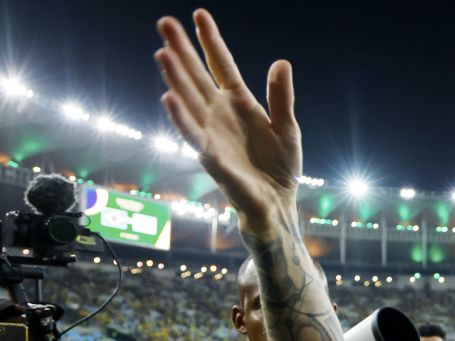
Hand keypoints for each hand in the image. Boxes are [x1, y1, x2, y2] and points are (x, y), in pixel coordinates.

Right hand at [154, 9, 300, 235]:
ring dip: (175, 79)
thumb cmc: (280, 166)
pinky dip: (181, 118)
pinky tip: (168, 98)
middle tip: (164, 22)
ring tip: (162, 53)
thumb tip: (281, 62)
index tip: (199, 14)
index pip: (222, 65)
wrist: (277, 203)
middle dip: (181, 50)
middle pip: (196, 76)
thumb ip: (281, 97)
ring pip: (189, 101)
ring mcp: (212, 134)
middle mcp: (219, 114)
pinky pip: (193, 135)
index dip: (211, 41)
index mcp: (239, 103)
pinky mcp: (212, 158)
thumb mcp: (287, 127)